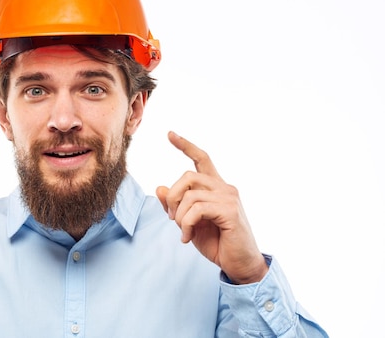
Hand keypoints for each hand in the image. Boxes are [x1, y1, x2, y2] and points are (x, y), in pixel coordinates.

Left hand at [156, 131, 266, 283]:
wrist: (239, 265)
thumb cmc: (217, 243)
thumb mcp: (189, 223)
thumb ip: (175, 206)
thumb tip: (159, 187)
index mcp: (215, 188)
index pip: (201, 159)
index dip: (185, 145)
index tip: (170, 134)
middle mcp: (224, 188)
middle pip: (188, 175)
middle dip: (172, 196)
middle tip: (172, 218)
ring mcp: (229, 198)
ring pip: (190, 193)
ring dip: (179, 215)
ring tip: (182, 231)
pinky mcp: (230, 211)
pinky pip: (197, 209)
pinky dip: (186, 224)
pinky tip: (186, 237)